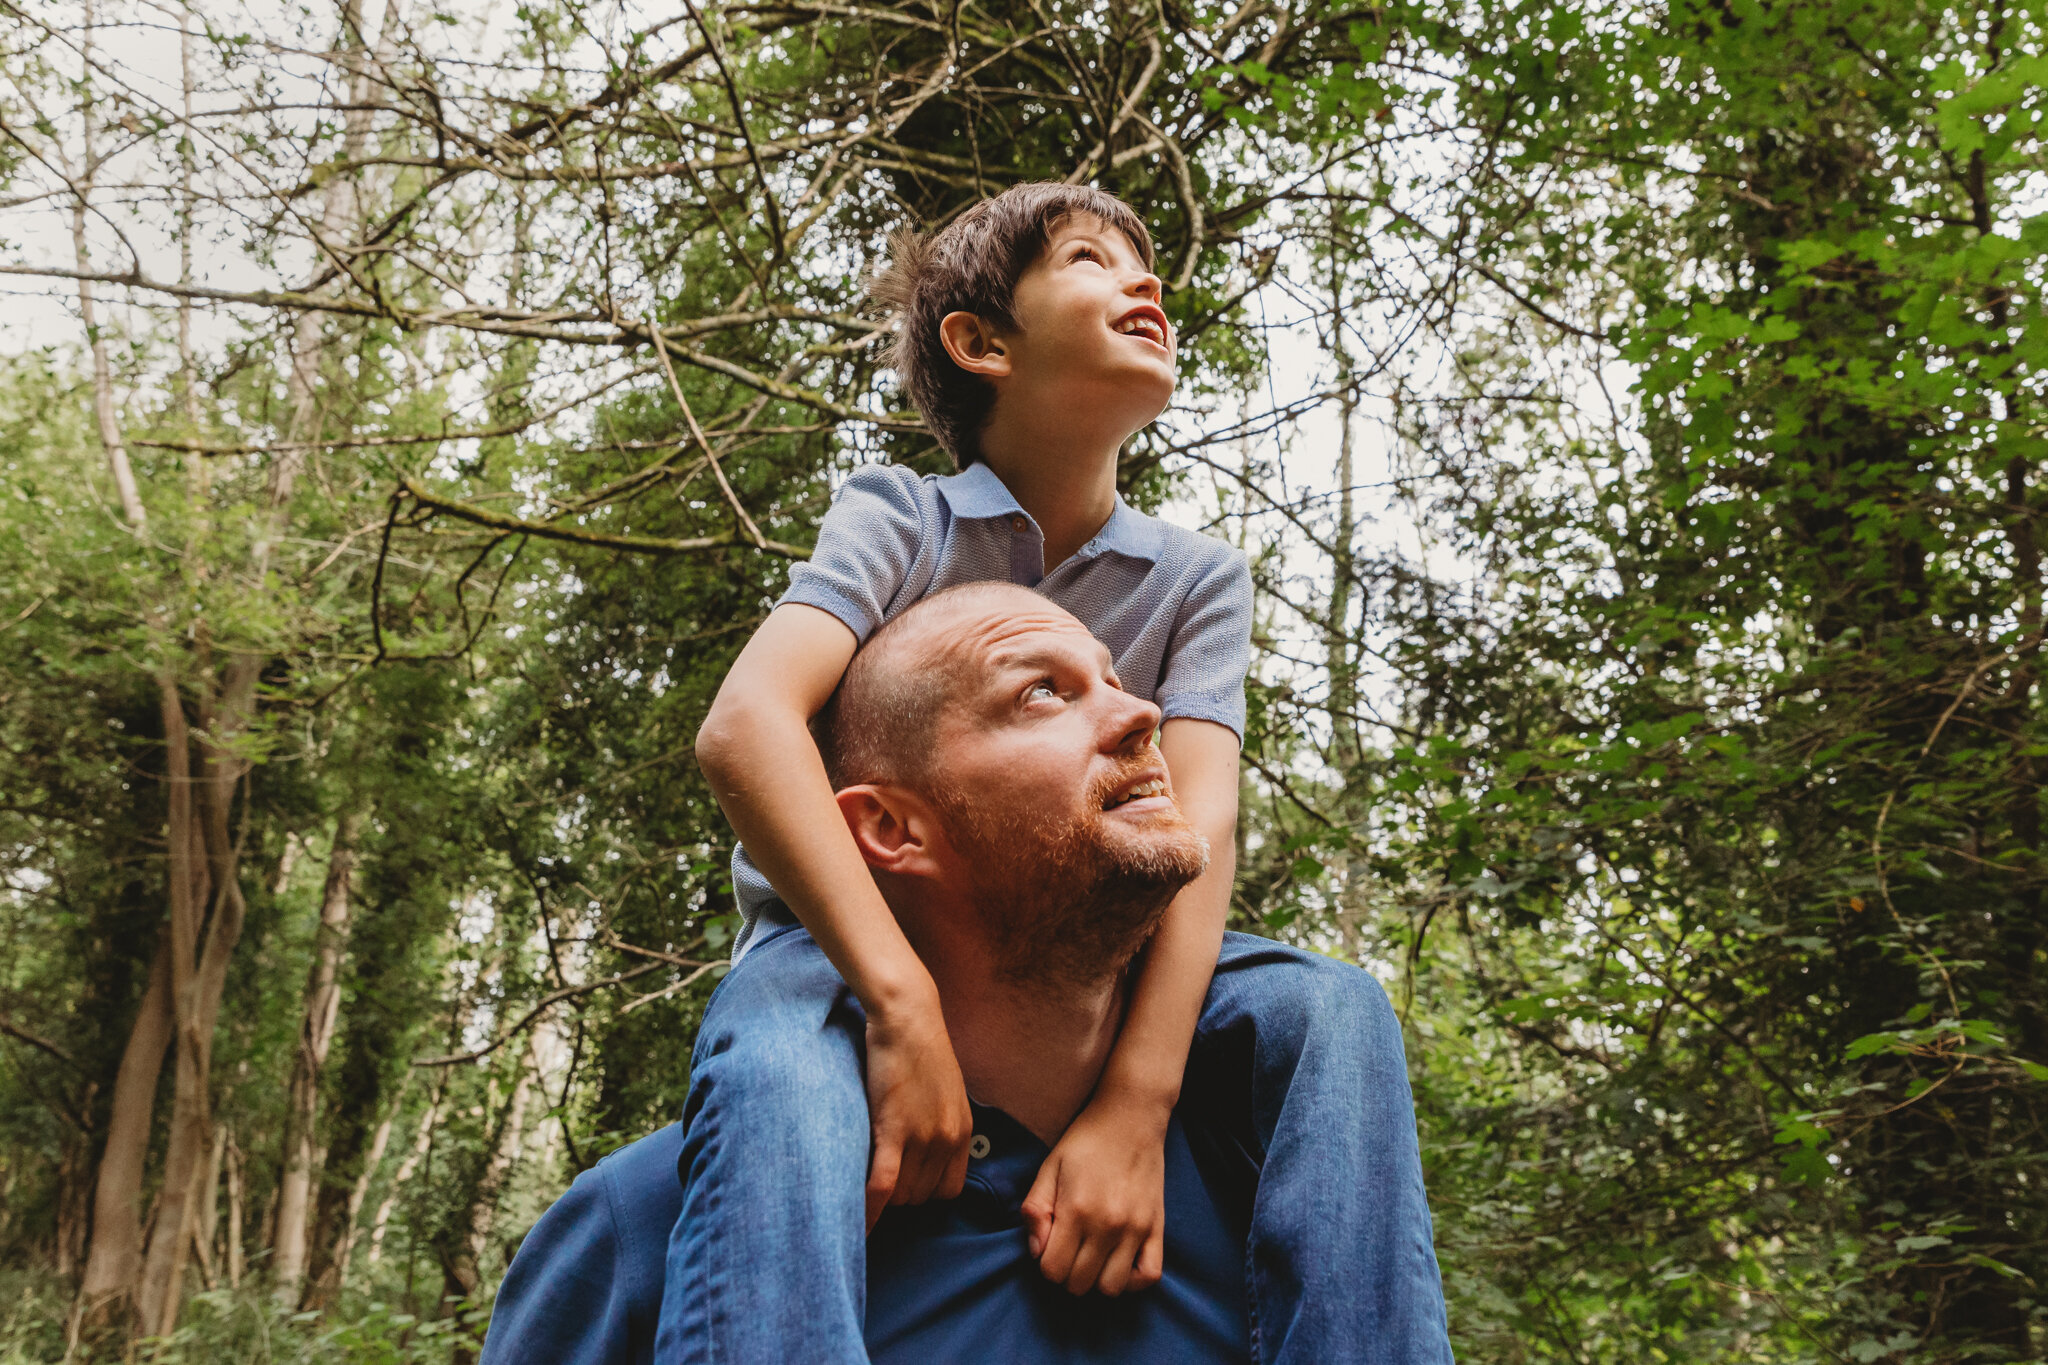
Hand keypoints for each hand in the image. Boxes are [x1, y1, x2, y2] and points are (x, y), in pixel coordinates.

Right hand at [863, 998, 972, 1231]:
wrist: (907, 1016)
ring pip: (900, 1196)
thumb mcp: (945, 1092)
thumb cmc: (919, 1049)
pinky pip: (882, 1186)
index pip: (946, 1192)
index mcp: (962, 1132)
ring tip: (860, 1178)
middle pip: (920, 1197)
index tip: (901, 1186)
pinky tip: (857, 1224)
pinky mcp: (894, 1130)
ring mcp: (924, 1137)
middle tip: (873, 1176)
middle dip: (897, 1195)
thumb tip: (921, 1154)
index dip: (922, 1194)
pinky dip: (869, 1210)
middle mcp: (948, 1140)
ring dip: (880, 1196)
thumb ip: (940, 1125)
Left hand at [1021, 1092, 1170, 1295]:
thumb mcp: (1049, 1167)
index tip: (1050, 1245)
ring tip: (1092, 1256)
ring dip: (1096, 1279)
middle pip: (1080, 1284)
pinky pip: (1149, 1276)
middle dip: (1067, 1273)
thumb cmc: (1086, 1140)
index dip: (1046, 1263)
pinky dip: (1132, 1280)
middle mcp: (1107, 1225)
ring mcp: (1136, 1229)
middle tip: (1069, 1250)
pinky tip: (1119, 1262)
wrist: (1131, 1116)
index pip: (1053, 1270)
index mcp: (1076, 1210)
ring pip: (1112, 1288)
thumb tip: (1036, 1251)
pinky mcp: (1157, 1228)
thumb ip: (1035, 1209)